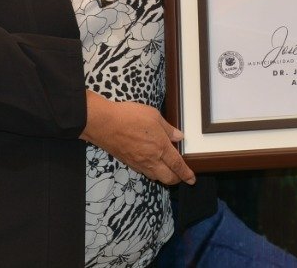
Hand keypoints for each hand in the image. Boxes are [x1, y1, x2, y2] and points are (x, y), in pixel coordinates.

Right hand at [81, 91, 195, 185]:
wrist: (104, 124)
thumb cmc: (129, 117)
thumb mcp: (154, 116)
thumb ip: (168, 129)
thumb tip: (179, 137)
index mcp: (160, 147)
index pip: (177, 165)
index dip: (186, 174)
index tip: (192, 179)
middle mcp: (150, 159)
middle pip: (167, 177)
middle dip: (177, 179)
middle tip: (182, 176)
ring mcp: (138, 163)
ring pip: (155, 177)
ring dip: (164, 177)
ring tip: (168, 170)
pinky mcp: (128, 162)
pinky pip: (144, 172)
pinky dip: (152, 172)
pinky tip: (153, 164)